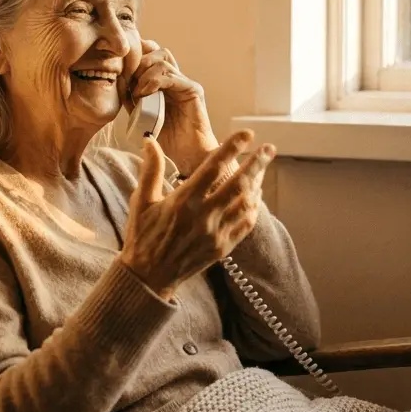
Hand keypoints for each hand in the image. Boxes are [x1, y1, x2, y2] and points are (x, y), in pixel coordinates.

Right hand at [121, 130, 275, 300]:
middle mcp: (204, 216)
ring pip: (246, 203)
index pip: (213, 167)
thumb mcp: (141, 200)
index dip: (232, 148)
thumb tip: (149, 141)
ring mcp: (216, 233)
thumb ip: (150, 169)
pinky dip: (254, 208)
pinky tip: (255, 196)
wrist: (148, 276)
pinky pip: (246, 224)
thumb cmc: (142, 236)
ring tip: (263, 168)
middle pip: (239, 183)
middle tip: (269, 148)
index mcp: (184, 201)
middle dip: (257, 163)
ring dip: (258, 183)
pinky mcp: (222, 248)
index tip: (246, 134)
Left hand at [126, 39, 217, 175]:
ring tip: (137, 93)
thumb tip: (117, 81)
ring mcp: (184, 82)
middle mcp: (175, 78)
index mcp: (162, 81)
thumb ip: (130, 98)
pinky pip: (172, 76)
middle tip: (128, 81)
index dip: (136, 54)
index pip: (150, 53)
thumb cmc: (164, 137)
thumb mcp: (139, 114)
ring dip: (144, 73)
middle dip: (138, 62)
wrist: (186, 155)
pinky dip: (155, 81)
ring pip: (163, 60)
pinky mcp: (193, 90)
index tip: (122, 69)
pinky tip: (146, 94)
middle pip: (156, 51)